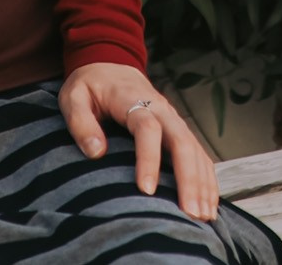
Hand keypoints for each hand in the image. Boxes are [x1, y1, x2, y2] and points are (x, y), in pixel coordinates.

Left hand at [60, 62, 218, 220]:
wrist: (110, 65)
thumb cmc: (89, 86)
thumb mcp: (73, 97)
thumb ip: (80, 122)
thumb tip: (96, 152)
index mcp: (132, 99)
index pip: (147, 129)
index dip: (148, 159)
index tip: (146, 190)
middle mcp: (161, 110)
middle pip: (182, 143)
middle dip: (188, 179)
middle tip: (189, 213)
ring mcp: (174, 120)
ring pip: (196, 151)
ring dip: (202, 184)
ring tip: (202, 217)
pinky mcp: (179, 131)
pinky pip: (200, 155)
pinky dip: (207, 180)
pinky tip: (208, 205)